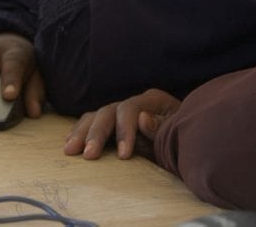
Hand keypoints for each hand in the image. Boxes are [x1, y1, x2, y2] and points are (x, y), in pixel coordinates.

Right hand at [64, 89, 180, 160]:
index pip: (130, 109)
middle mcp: (132, 103)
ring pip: (95, 116)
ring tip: (70, 150)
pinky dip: (79, 131)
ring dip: (81, 133)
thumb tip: (143, 118)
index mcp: (151, 100)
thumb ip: (160, 128)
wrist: (186, 139)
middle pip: (108, 112)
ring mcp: (120, 111)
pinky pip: (91, 122)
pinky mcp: (111, 123)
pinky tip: (69, 142)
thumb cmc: (181, 138)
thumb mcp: (176, 134)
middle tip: (89, 155)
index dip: (125, 130)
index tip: (124, 156)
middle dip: (97, 134)